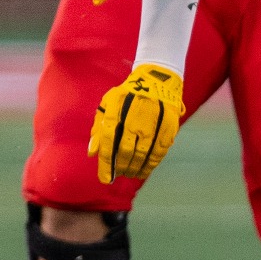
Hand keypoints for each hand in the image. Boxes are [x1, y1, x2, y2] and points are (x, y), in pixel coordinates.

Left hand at [88, 63, 184, 183]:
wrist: (158, 80)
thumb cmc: (128, 95)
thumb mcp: (109, 104)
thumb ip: (99, 128)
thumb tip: (92, 153)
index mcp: (116, 109)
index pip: (108, 141)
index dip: (106, 163)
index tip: (105, 179)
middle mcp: (134, 116)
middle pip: (126, 150)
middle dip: (121, 167)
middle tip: (119, 174)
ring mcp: (153, 122)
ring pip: (143, 154)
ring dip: (135, 169)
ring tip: (131, 174)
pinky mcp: (168, 127)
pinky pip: (158, 152)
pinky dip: (151, 165)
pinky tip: (145, 171)